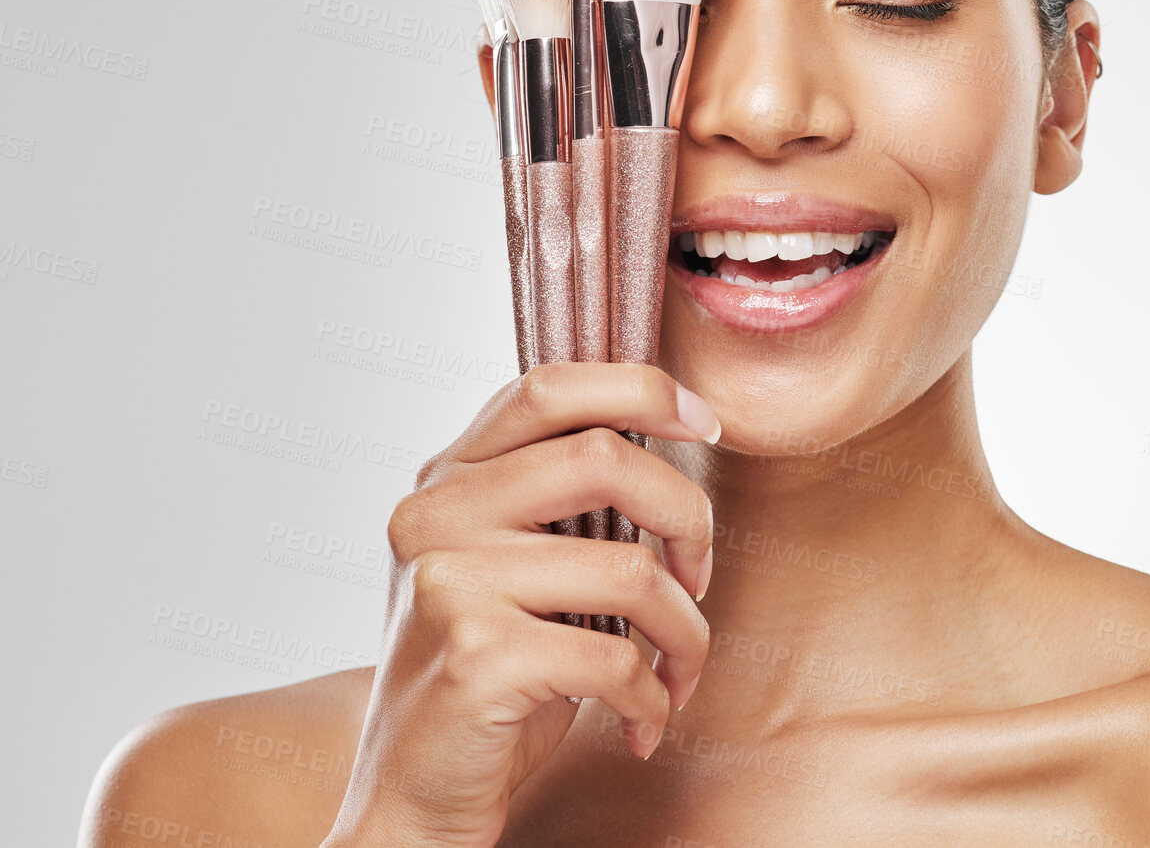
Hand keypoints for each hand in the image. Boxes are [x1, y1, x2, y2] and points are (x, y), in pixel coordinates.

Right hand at [322, 363, 719, 847]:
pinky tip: (641, 721)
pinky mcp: (474, 657)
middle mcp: (435, 514)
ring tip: (677, 670)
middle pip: (605, 457)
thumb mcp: (512, 562)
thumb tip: (674, 427)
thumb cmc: (492, 673)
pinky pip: (614, 658)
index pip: (549, 385)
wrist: (410, 796)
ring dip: (684, 631)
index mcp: (448, 477)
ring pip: (630, 569)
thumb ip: (558, 495)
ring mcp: (448, 583)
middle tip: (700, 574)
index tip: (706, 425)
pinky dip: (650, 696)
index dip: (641, 390)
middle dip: (687, 515)